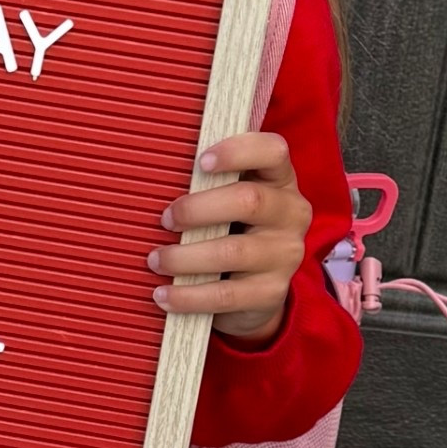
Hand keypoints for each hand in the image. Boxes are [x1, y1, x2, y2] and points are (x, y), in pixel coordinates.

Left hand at [149, 132, 310, 340]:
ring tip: (156, 260)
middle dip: (198, 209)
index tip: (201, 162)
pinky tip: (163, 295)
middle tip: (165, 219)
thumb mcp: (230, 203)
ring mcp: (285, 255)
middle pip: (248, 201)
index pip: (273, 152)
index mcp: (280, 181)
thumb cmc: (231, 233)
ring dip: (184, 257)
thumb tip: (160, 179)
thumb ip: (211, 186)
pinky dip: (188, 296)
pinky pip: (225, 295)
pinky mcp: (271, 293)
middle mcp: (290, 214)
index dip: (237, 151)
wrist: (254, 293)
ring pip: (232, 251)